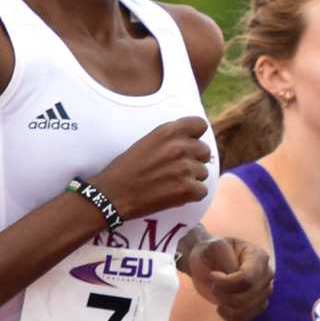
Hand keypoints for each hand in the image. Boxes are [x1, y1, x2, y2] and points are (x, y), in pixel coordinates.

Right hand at [96, 117, 212, 219]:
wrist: (114, 193)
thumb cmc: (127, 168)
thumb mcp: (148, 141)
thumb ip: (171, 139)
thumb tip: (194, 142)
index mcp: (168, 131)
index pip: (200, 125)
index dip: (196, 136)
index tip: (188, 144)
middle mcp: (179, 146)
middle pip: (205, 151)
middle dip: (195, 160)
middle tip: (176, 168)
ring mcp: (185, 168)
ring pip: (204, 172)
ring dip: (192, 179)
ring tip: (171, 182)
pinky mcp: (187, 189)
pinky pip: (202, 191)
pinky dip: (191, 195)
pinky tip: (175, 194)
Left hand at [182, 233, 272, 320]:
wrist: (208, 264)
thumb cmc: (211, 253)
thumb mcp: (214, 248)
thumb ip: (224, 259)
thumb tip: (233, 275)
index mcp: (259, 256)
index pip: (247, 278)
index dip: (227, 282)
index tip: (212, 275)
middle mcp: (267, 274)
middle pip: (247, 296)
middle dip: (223, 293)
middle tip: (213, 285)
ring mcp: (264, 291)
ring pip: (246, 309)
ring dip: (225, 304)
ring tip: (217, 294)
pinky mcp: (258, 305)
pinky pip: (246, 318)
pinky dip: (230, 316)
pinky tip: (221, 307)